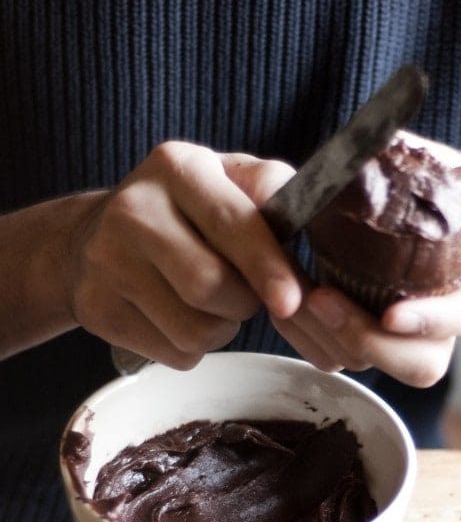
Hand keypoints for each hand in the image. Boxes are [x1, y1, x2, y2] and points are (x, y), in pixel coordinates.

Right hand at [63, 141, 302, 368]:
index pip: (231, 223)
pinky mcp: (95, 309)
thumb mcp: (226, 180)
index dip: (266, 267)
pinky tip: (178, 317)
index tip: (291, 301)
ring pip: (194, 330)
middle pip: (209, 286)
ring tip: (210, 304)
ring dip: (220, 329)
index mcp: (177, 167)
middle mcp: (133, 209)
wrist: (93, 238)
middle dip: (243, 302)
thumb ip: (270, 188)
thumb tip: (305, 205)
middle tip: (242, 292)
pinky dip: (192, 348)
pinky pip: (173, 353)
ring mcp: (106, 261)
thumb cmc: (184, 212)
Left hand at [272, 132, 460, 386]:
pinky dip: (308, 336)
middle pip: (419, 364)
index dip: (433, 320)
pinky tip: (283, 302)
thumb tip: (355, 141)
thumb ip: (398, 153)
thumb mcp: (427, 162)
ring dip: (328, 337)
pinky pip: (336, 356)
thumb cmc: (429, 184)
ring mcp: (401, 342)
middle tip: (323, 300)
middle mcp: (443, 329)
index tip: (394, 314)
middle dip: (369, 340)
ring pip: (372, 367)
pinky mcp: (362, 342)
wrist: (419, 208)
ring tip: (296, 297)